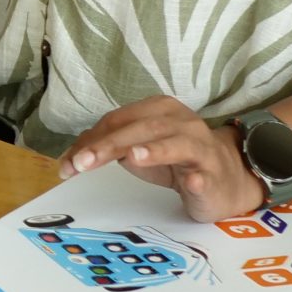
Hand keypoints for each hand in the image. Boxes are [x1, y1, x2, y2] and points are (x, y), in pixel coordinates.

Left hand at [57, 97, 263, 222]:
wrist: (224, 178)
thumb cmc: (173, 160)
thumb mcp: (136, 150)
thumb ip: (106, 147)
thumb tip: (70, 159)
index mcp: (159, 110)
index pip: (119, 121)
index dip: (91, 141)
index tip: (68, 165)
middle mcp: (181, 123)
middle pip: (142, 129)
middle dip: (109, 146)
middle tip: (82, 164)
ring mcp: (201, 148)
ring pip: (177, 145)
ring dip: (155, 151)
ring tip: (133, 157)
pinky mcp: (214, 175)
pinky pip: (206, 174)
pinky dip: (198, 177)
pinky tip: (190, 181)